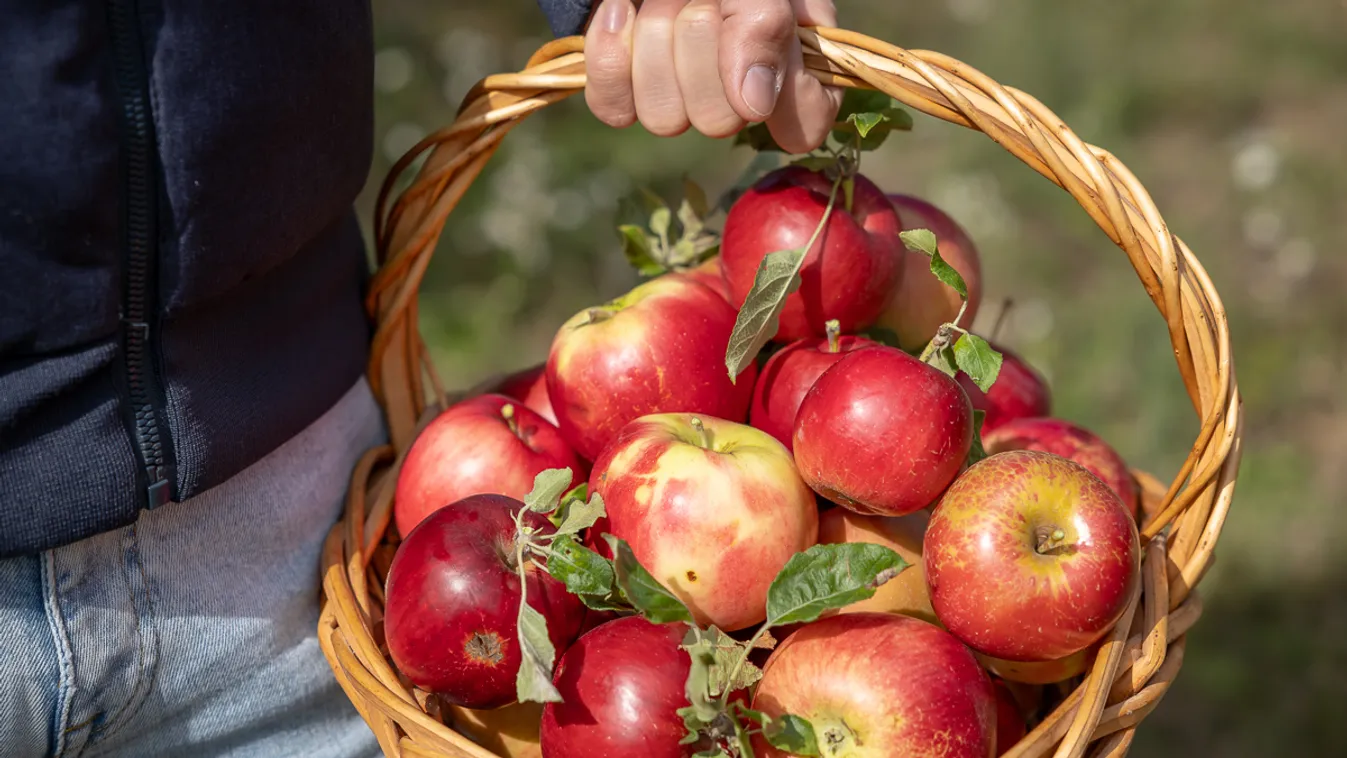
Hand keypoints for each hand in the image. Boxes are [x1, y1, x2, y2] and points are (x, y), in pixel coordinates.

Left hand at [583, 0, 841, 153]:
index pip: (803, 124)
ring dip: (656, 41)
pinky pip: (614, 109)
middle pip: (719, 121)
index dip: (779, 84)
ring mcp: (682, 101)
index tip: (758, 16)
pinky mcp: (626, 95)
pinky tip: (620, 10)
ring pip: (664, 117)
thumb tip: (754, 106)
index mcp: (798, 68)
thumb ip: (765, 27)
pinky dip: (612, 53)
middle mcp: (742, 97)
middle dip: (700, 42)